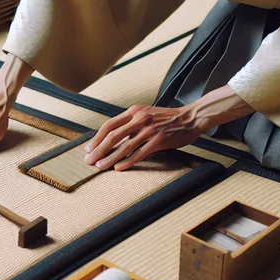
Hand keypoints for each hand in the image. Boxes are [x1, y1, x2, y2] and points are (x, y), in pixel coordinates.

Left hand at [83, 105, 203, 170]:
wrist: (191, 117)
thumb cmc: (167, 118)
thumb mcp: (146, 114)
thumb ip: (131, 124)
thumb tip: (113, 138)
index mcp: (134, 111)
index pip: (109, 125)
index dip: (96, 138)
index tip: (89, 149)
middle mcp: (140, 118)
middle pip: (113, 136)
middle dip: (98, 150)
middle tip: (89, 161)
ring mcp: (149, 129)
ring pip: (124, 146)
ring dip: (110, 158)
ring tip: (100, 167)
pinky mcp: (159, 140)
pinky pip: (140, 153)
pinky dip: (127, 161)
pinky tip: (119, 168)